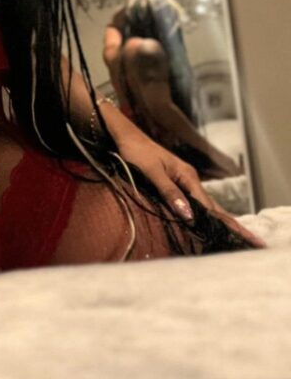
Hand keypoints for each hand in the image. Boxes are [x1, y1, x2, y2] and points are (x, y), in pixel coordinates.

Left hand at [116, 131, 266, 248]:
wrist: (127, 137)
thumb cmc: (136, 153)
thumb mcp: (152, 172)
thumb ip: (169, 193)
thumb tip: (189, 215)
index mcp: (188, 176)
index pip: (209, 206)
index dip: (223, 223)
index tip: (238, 238)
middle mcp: (190, 179)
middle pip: (213, 206)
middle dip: (231, 223)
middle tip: (253, 241)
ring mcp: (185, 180)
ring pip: (206, 204)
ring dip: (222, 220)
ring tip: (239, 236)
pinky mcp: (177, 182)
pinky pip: (196, 201)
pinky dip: (207, 213)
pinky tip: (212, 222)